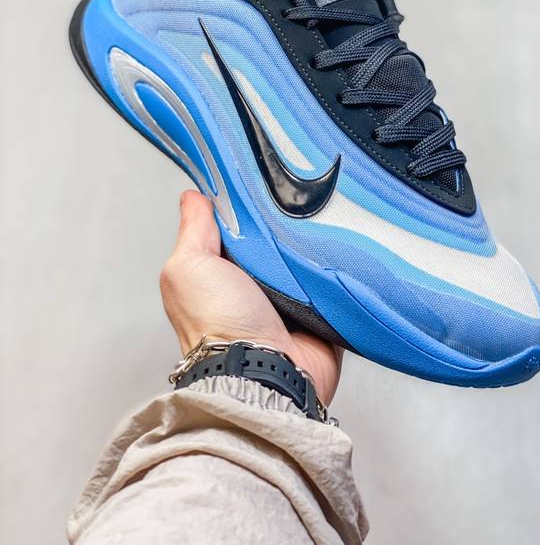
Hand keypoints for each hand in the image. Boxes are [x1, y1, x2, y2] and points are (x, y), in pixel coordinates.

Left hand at [160, 191, 342, 403]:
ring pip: (306, 255)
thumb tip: (193, 197)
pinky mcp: (320, 311)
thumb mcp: (189, 267)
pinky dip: (336, 266)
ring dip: (312, 242)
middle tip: (297, 197)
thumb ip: (193, 231)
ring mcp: (289, 299)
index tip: (261, 177)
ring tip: (321, 217)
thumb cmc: (219, 325)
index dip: (246, 204)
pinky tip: (340, 245)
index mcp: (220, 272)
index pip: (236, 226)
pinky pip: (333, 279)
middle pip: (275, 237)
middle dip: (285, 220)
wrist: (265, 371)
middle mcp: (254, 285)